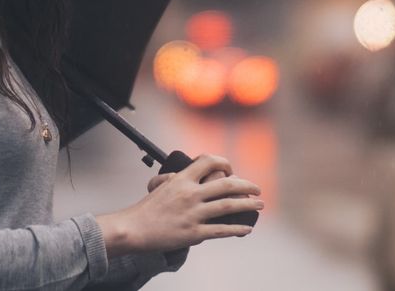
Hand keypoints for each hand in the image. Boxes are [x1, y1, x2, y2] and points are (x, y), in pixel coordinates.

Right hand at [97, 154, 262, 255]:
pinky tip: (247, 228)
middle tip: (258, 189)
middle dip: (246, 186)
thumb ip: (177, 178)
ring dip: (248, 205)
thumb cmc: (146, 208)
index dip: (224, 163)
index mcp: (182, 179)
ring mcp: (193, 214)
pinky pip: (221, 230)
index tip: (231, 171)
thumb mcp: (161, 186)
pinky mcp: (193, 232)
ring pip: (228, 206)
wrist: (134, 228)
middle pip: (226, 184)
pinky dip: (237, 228)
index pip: (209, 161)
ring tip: (260, 205)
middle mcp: (190, 194)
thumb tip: (186, 174)